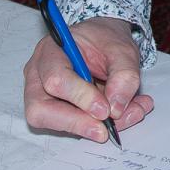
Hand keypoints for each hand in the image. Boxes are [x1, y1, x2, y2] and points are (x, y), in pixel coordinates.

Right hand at [22, 16, 152, 141]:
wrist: (105, 44)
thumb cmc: (106, 40)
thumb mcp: (123, 48)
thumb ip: (124, 74)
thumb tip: (115, 108)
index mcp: (50, 50)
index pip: (55, 78)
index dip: (80, 97)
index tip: (105, 108)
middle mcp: (39, 75)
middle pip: (40, 109)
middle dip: (76, 122)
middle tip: (105, 129)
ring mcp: (42, 96)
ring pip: (55, 124)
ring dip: (93, 127)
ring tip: (130, 114)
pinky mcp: (55, 111)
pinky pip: (72, 127)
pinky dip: (101, 126)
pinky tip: (126, 114)